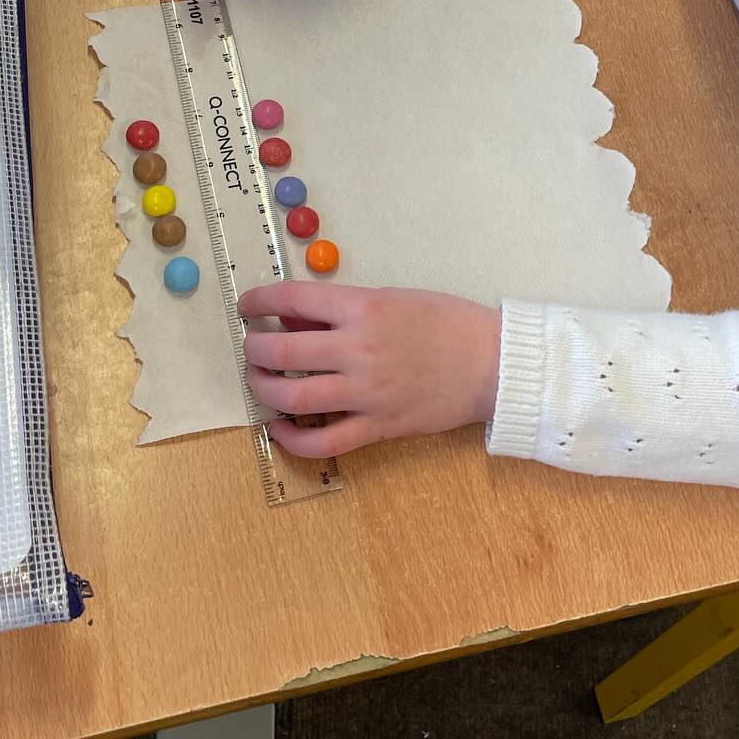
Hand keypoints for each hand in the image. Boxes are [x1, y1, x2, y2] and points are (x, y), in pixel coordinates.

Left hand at [238, 280, 501, 456]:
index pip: (291, 298)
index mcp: (364, 308)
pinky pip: (321, 441)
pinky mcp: (377, 427)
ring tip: (259, 382)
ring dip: (262, 389)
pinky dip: (291, 439)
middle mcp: (358, 349)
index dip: (258, 299)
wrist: (491, 363)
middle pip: (281, 351)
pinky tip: (279, 427)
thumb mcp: (391, 297)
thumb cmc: (445, 322)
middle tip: (252, 347)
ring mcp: (366, 392)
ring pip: (292, 398)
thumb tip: (292, 319)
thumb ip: (341, 309)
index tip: (247, 305)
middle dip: (254, 349)